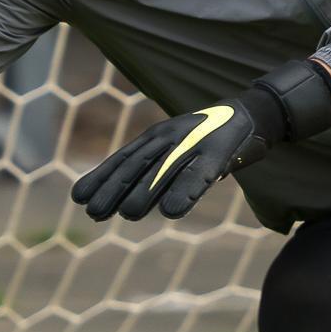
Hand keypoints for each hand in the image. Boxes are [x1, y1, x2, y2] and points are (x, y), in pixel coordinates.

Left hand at [73, 59, 330, 222]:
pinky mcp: (217, 154)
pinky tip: (172, 210)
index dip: (102, 177)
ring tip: (127, 214)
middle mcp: (169, 138)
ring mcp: (193, 144)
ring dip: (144, 193)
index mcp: (156, 137)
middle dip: (114, 188)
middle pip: (136, 165)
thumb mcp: (175, 149)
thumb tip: (123, 201)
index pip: (123, 159)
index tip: (80, 197)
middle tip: (95, 213)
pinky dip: (184, 192)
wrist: (250, 116)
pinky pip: (199, 176)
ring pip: (163, 171)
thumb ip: (152, 170)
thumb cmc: (208, 138)